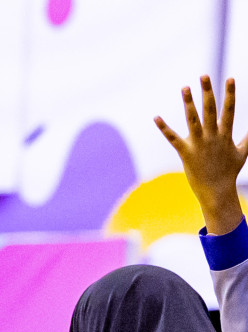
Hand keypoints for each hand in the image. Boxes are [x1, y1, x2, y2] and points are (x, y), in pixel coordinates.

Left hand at [156, 76, 247, 235]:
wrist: (217, 192)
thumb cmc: (229, 173)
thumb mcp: (243, 153)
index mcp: (226, 135)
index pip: (229, 110)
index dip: (230, 94)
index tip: (231, 78)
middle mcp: (213, 137)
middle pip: (210, 110)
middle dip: (208, 92)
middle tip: (204, 75)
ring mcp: (199, 145)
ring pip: (193, 120)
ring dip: (188, 103)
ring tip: (184, 87)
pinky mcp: (186, 153)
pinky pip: (173, 138)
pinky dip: (164, 128)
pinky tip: (156, 117)